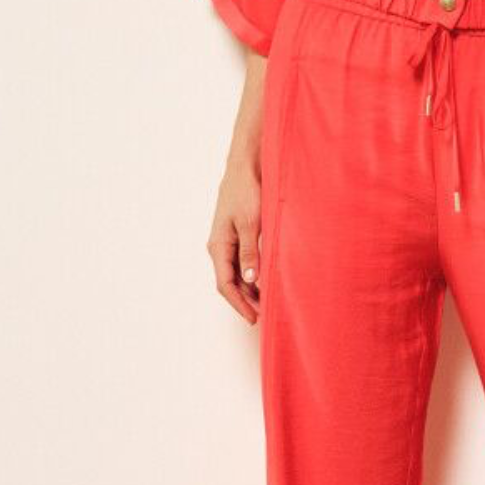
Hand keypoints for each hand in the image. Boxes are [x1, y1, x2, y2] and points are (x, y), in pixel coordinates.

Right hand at [206, 159, 261, 323]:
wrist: (245, 167)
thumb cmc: (246, 191)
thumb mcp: (251, 223)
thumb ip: (250, 252)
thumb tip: (250, 280)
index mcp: (219, 246)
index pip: (225, 284)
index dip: (239, 304)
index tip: (253, 318)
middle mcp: (220, 246)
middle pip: (230, 282)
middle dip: (245, 300)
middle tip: (263, 315)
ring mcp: (227, 241)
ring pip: (236, 273)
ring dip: (249, 289)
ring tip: (265, 302)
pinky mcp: (237, 234)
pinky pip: (241, 261)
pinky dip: (252, 274)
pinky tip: (264, 279)